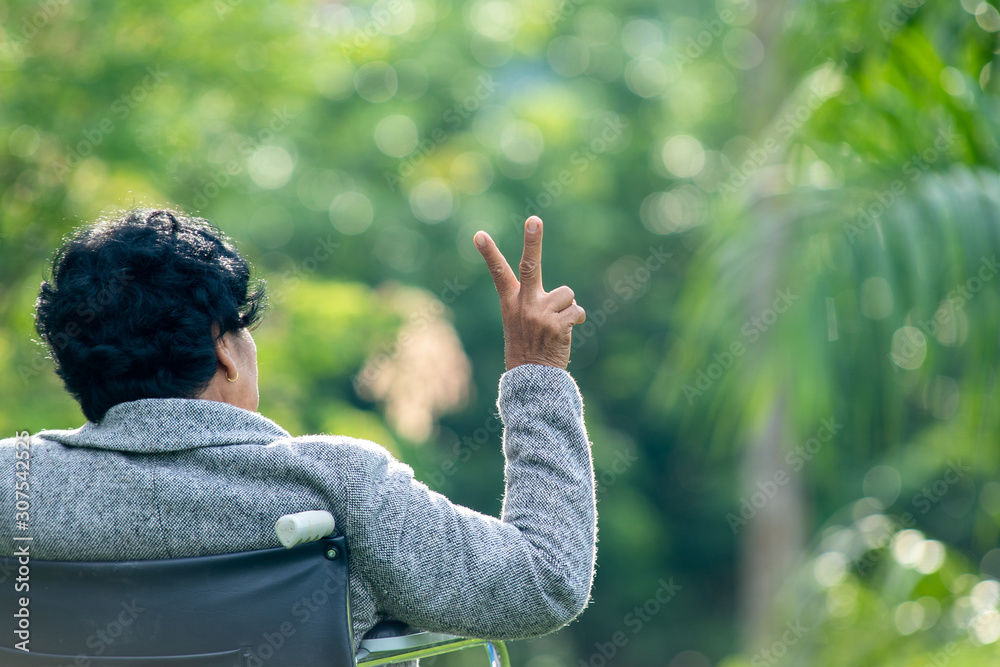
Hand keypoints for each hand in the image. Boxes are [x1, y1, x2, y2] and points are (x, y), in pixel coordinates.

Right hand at [474, 216, 585, 370]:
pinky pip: (576, 311)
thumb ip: (534, 302)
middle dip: (532, 240)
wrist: (532, 379)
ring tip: (555, 326)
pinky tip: (563, 334)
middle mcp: (524, 304)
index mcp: (510, 302)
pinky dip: (575, 321)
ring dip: (567, 308)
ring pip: (567, 295)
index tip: (479, 235)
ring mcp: (540, 313)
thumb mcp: (519, 322)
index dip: (489, 253)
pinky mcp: (557, 324)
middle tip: (533, 219)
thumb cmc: (527, 347)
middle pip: (530, 265)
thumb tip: (568, 298)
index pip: (498, 273)